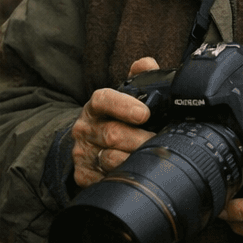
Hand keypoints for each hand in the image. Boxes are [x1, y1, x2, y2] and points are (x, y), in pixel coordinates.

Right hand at [71, 57, 159, 187]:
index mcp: (96, 106)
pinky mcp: (83, 175)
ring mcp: (83, 152)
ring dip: (135, 160)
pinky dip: (123, 177)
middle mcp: (85, 128)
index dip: (123, 105)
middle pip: (112, 134)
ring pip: (110, 159)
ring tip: (153, 158)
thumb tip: (146, 64)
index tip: (144, 113)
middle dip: (140, 139)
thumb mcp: (126, 97)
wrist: (91, 145)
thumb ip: (139, 77)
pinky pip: (104, 179)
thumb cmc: (117, 119)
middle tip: (160, 141)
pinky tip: (137, 172)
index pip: (104, 100)